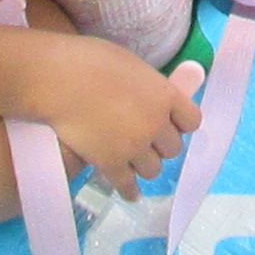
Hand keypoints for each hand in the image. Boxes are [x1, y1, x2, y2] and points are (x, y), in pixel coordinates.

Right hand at [45, 41, 205, 197]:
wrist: (61, 80)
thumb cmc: (93, 61)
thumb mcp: (134, 66)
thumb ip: (150, 87)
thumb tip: (151, 97)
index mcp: (166, 96)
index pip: (192, 120)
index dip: (181, 123)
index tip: (172, 124)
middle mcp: (156, 125)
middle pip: (173, 148)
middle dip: (161, 145)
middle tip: (146, 140)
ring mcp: (134, 147)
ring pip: (153, 169)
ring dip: (145, 165)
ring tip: (135, 162)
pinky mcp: (111, 163)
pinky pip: (127, 185)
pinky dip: (129, 190)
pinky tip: (130, 193)